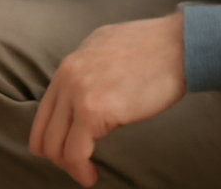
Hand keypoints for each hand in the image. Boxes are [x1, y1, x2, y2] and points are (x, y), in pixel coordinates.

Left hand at [29, 12, 186, 186]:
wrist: (178, 44)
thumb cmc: (154, 48)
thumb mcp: (106, 48)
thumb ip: (90, 69)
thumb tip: (87, 91)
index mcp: (69, 65)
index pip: (43, 112)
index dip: (50, 139)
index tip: (67, 152)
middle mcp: (67, 77)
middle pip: (43, 133)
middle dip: (58, 157)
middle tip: (78, 167)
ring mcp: (78, 92)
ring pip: (55, 146)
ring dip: (69, 167)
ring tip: (86, 174)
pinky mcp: (93, 110)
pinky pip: (75, 152)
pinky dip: (80, 170)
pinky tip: (91, 176)